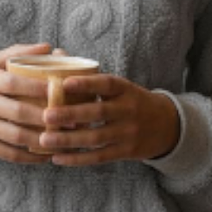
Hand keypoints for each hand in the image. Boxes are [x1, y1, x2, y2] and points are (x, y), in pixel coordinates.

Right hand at [0, 43, 59, 163]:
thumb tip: (50, 48)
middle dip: (48, 117)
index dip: (39, 88)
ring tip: (63, 137)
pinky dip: (30, 157)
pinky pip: (8, 154)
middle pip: (19, 112)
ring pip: (16, 136)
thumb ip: (16, 54)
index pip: (14, 83)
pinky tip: (45, 155)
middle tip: (72, 118)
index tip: (61, 90)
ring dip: (43, 139)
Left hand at [36, 74, 179, 166]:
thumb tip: (56, 53)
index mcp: (125, 89)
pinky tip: (57, 158)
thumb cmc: (130, 101)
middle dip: (71, 114)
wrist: (166, 125)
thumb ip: (88, 73)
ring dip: (69, 140)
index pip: (106, 83)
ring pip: (96, 137)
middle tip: (46, 115)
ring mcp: (128, 132)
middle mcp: (129, 109)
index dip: (86, 83)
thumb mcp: (118, 86)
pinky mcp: (126, 152)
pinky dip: (78, 159)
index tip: (64, 83)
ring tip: (45, 140)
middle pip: (99, 112)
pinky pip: (99, 156)